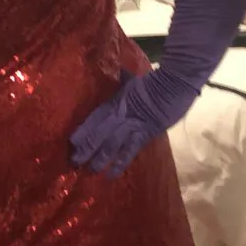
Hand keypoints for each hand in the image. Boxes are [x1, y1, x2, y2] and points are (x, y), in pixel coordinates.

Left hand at [70, 67, 198, 178]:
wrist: (175, 82)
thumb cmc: (156, 80)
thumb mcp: (134, 80)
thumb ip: (125, 80)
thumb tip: (121, 71)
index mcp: (115, 102)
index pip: (94, 118)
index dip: (82, 131)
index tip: (71, 142)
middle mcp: (119, 115)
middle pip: (97, 134)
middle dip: (86, 149)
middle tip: (74, 162)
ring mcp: (131, 126)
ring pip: (110, 145)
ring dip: (99, 159)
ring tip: (90, 171)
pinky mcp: (144, 134)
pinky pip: (129, 151)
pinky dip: (120, 163)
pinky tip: (111, 175)